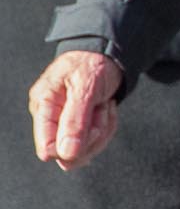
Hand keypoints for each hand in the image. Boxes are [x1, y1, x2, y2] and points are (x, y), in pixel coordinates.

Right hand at [27, 50, 122, 169]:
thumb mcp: (85, 87)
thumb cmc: (91, 64)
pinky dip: (107, 127)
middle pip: (67, 156)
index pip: (48, 148)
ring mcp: (63, 124)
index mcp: (43, 107)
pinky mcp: (77, 126)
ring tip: (105, 105)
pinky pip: (93, 143)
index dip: (72, 147)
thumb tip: (66, 154)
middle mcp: (49, 119)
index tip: (93, 128)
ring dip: (102, 130)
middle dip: (93, 137)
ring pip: (82, 152)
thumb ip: (75, 119)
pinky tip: (107, 108)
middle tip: (102, 109)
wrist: (105, 53)